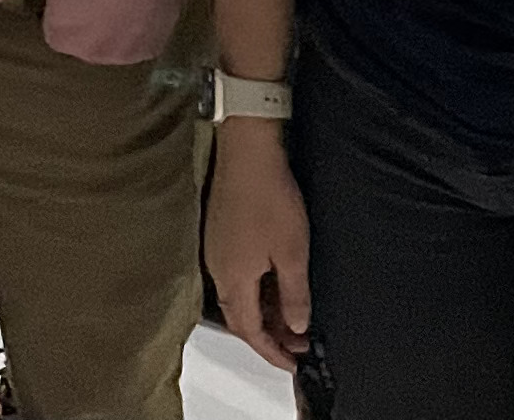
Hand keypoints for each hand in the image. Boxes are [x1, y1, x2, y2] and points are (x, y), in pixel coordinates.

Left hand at [0, 0, 196, 64]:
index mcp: (61, 39)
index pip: (52, 28)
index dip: (61, 4)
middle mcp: (92, 56)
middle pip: (82, 39)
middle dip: (86, 18)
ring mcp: (126, 55)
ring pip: (111, 42)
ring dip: (112, 26)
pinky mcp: (154, 48)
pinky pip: (138, 41)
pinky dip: (138, 27)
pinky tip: (140, 0)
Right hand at [205, 126, 312, 372]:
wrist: (247, 151)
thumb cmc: (269, 199)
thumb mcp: (292, 252)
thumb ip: (293, 295)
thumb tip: (295, 326)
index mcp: (233, 279)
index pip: (249, 330)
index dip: (270, 351)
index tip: (292, 363)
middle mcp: (217, 269)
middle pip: (239, 316)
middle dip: (268, 334)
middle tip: (297, 342)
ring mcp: (215, 249)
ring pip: (238, 295)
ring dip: (263, 311)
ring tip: (292, 315)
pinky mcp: (219, 232)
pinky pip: (235, 275)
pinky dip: (256, 289)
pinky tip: (274, 283)